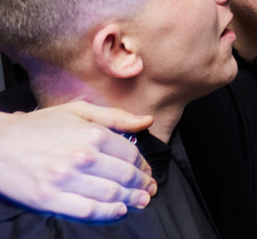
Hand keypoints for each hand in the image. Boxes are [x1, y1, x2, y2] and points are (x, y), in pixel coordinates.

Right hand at [0, 102, 155, 219]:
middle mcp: (82, 157)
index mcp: (92, 134)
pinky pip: (87, 211)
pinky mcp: (49, 199)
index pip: (130, 153)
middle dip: (142, 184)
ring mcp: (65, 180)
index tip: (147, 171)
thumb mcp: (78, 111)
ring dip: (131, 200)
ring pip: (110, 194)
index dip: (144, 165)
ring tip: (140, 201)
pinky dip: (107, 213)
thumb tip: (147, 120)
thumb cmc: (38, 126)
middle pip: (124, 176)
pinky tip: (118, 211)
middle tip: (149, 190)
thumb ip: (115, 117)